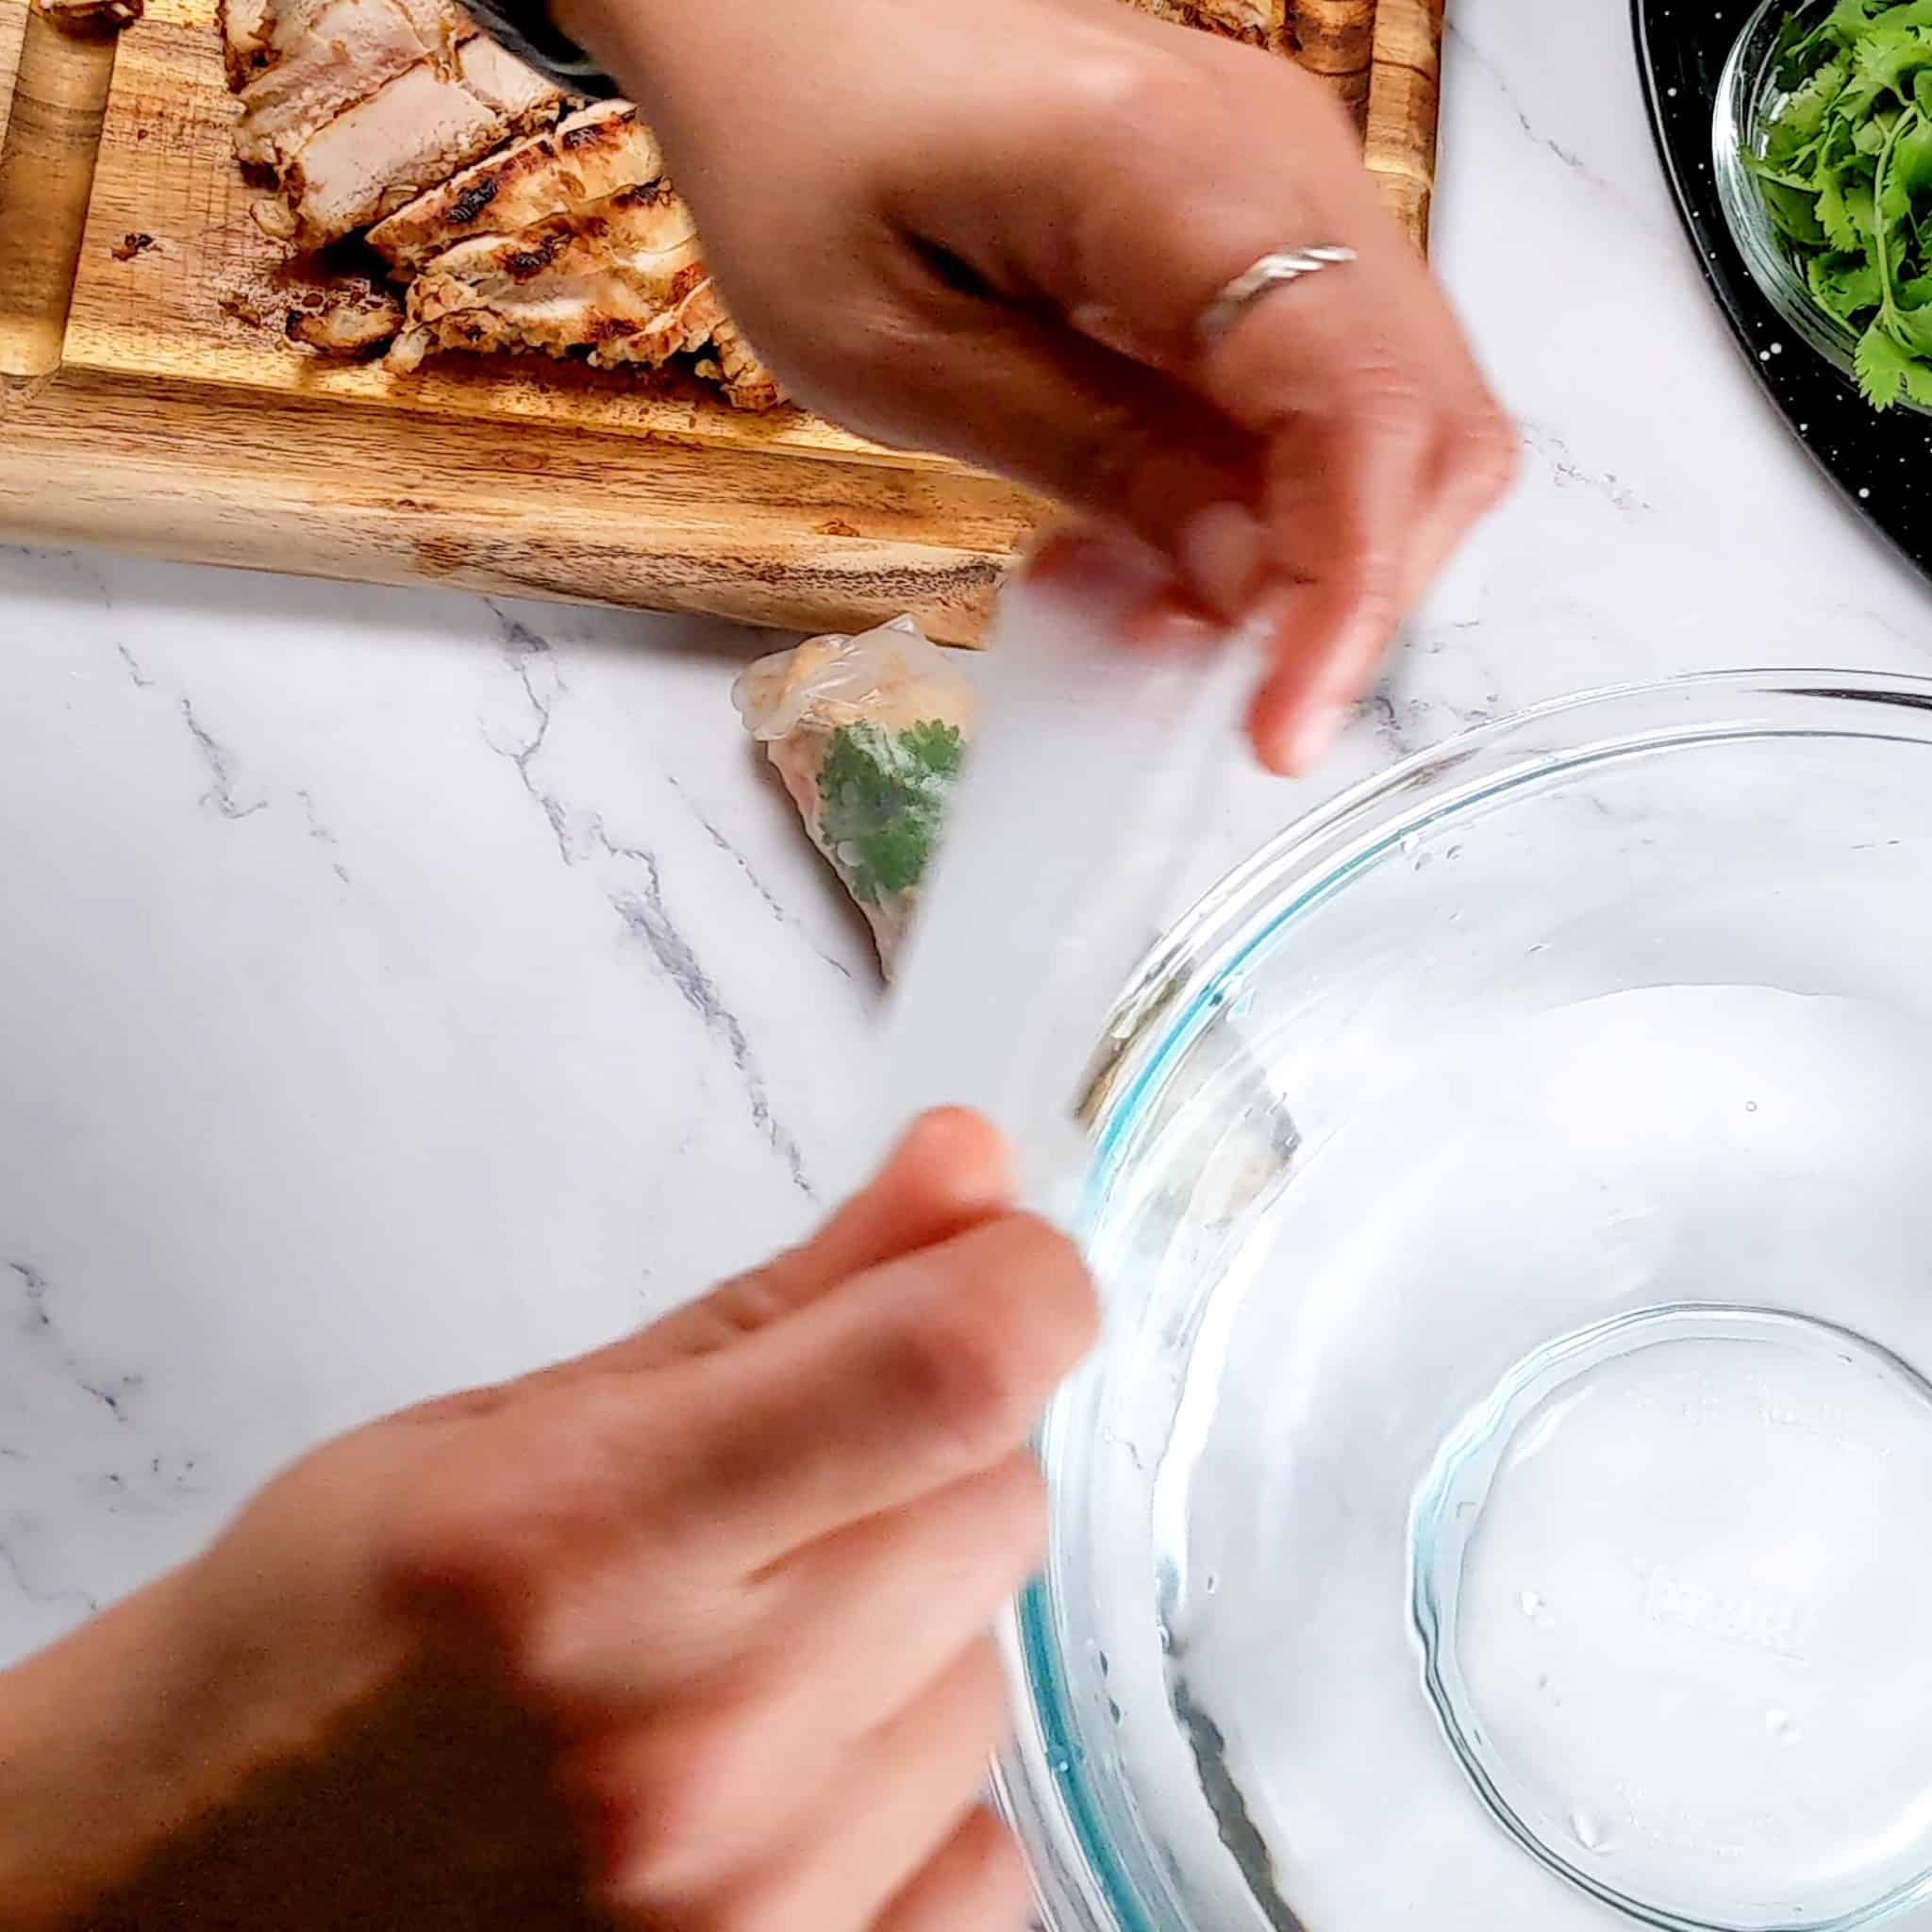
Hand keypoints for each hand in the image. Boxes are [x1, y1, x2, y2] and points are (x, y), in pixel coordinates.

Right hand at [0, 1112, 1094, 1931]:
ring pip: (992, 1674)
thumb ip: (782, 1301)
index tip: (1002, 1264)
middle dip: (934, 1454)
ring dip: (910, 1631)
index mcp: (585, 1543)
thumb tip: (972, 1171)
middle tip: (786, 1482)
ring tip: (734, 1652)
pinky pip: (983, 1848)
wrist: (196, 1897)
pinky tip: (774, 1779)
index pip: (949, 1372)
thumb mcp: (520, 1423)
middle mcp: (684, 1745)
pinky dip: (907, 1789)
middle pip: (996, 1506)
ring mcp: (748, 1911)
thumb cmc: (324, 1651)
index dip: (1022, 1282)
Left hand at [560, 0, 1515, 771]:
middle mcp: (1280, 155)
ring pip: (1402, 416)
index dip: (1350, 592)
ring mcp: (1291, 180)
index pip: (1358, 405)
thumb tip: (1243, 587)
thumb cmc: (798, 148)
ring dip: (1310, 555)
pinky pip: (1331, 387)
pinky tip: (1162, 539)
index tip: (1281, 728)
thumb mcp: (895, 350)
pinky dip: (1276, 497)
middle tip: (1205, 688)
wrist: (782, 19)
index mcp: (1172, 169)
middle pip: (1429, 421)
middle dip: (1342, 592)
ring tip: (1153, 612)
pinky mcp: (1268, 220)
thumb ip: (1089, 459)